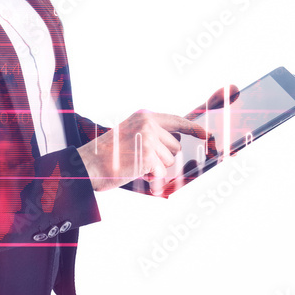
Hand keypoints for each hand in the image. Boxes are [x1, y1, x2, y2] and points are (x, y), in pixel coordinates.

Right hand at [76, 110, 209, 194]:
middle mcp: (149, 124)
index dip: (193, 128)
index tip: (206, 134)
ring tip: (135, 164)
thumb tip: (175, 145)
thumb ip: (151, 134)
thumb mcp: (130, 133)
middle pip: (175, 146)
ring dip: (156, 168)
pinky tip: (135, 172)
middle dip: (163, 157)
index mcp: (144, 116)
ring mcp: (149, 139)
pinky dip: (151, 178)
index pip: (176, 120)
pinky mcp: (149, 156)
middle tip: (140, 159)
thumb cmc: (108, 154)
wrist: (88, 165)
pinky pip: (161, 172)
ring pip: (170, 161)